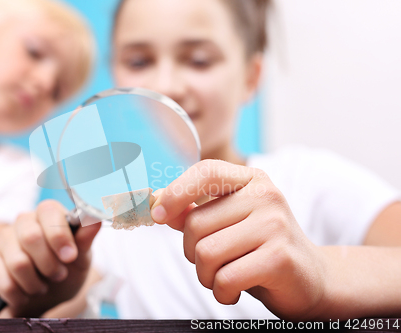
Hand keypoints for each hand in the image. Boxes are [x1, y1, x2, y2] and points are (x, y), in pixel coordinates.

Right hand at [0, 200, 100, 316]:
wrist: (42, 299)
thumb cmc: (65, 272)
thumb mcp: (81, 259)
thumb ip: (85, 239)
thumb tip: (95, 217)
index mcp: (49, 215)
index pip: (49, 211)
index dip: (59, 235)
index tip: (70, 257)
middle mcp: (24, 221)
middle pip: (31, 237)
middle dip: (49, 264)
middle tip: (58, 275)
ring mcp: (3, 238)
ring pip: (18, 262)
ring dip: (35, 283)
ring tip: (41, 285)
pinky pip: (4, 280)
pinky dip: (20, 294)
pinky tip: (25, 293)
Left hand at [150, 159, 327, 319]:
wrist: (309, 279)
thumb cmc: (259, 249)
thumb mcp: (227, 224)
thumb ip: (193, 211)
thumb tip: (157, 206)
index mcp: (251, 180)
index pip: (206, 172)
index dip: (175, 192)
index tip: (157, 215)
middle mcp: (266, 195)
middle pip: (196, 223)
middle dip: (192, 253)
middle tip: (213, 263)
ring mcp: (275, 225)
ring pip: (206, 253)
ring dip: (206, 276)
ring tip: (225, 277)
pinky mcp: (280, 257)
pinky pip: (225, 278)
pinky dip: (222, 292)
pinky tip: (236, 290)